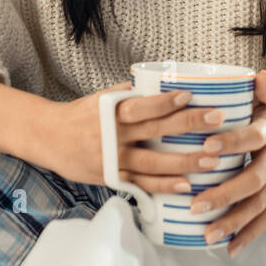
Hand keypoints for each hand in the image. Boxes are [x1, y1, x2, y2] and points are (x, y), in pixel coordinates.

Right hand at [46, 82, 241, 193]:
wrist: (48, 138)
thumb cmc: (82, 114)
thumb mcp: (102, 98)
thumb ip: (131, 92)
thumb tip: (166, 79)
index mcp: (110, 110)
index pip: (140, 105)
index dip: (164, 101)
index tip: (189, 95)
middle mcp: (112, 135)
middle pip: (154, 130)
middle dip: (188, 126)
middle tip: (217, 121)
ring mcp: (113, 160)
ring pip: (153, 162)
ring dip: (185, 161)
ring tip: (212, 159)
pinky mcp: (112, 178)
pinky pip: (142, 184)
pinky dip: (164, 186)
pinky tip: (186, 185)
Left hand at [187, 70, 265, 257]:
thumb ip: (264, 88)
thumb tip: (259, 77)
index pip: (253, 138)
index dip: (232, 142)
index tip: (207, 147)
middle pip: (254, 180)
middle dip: (225, 194)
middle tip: (196, 204)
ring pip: (258, 205)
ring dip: (233, 222)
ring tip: (207, 234)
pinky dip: (248, 235)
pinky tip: (229, 248)